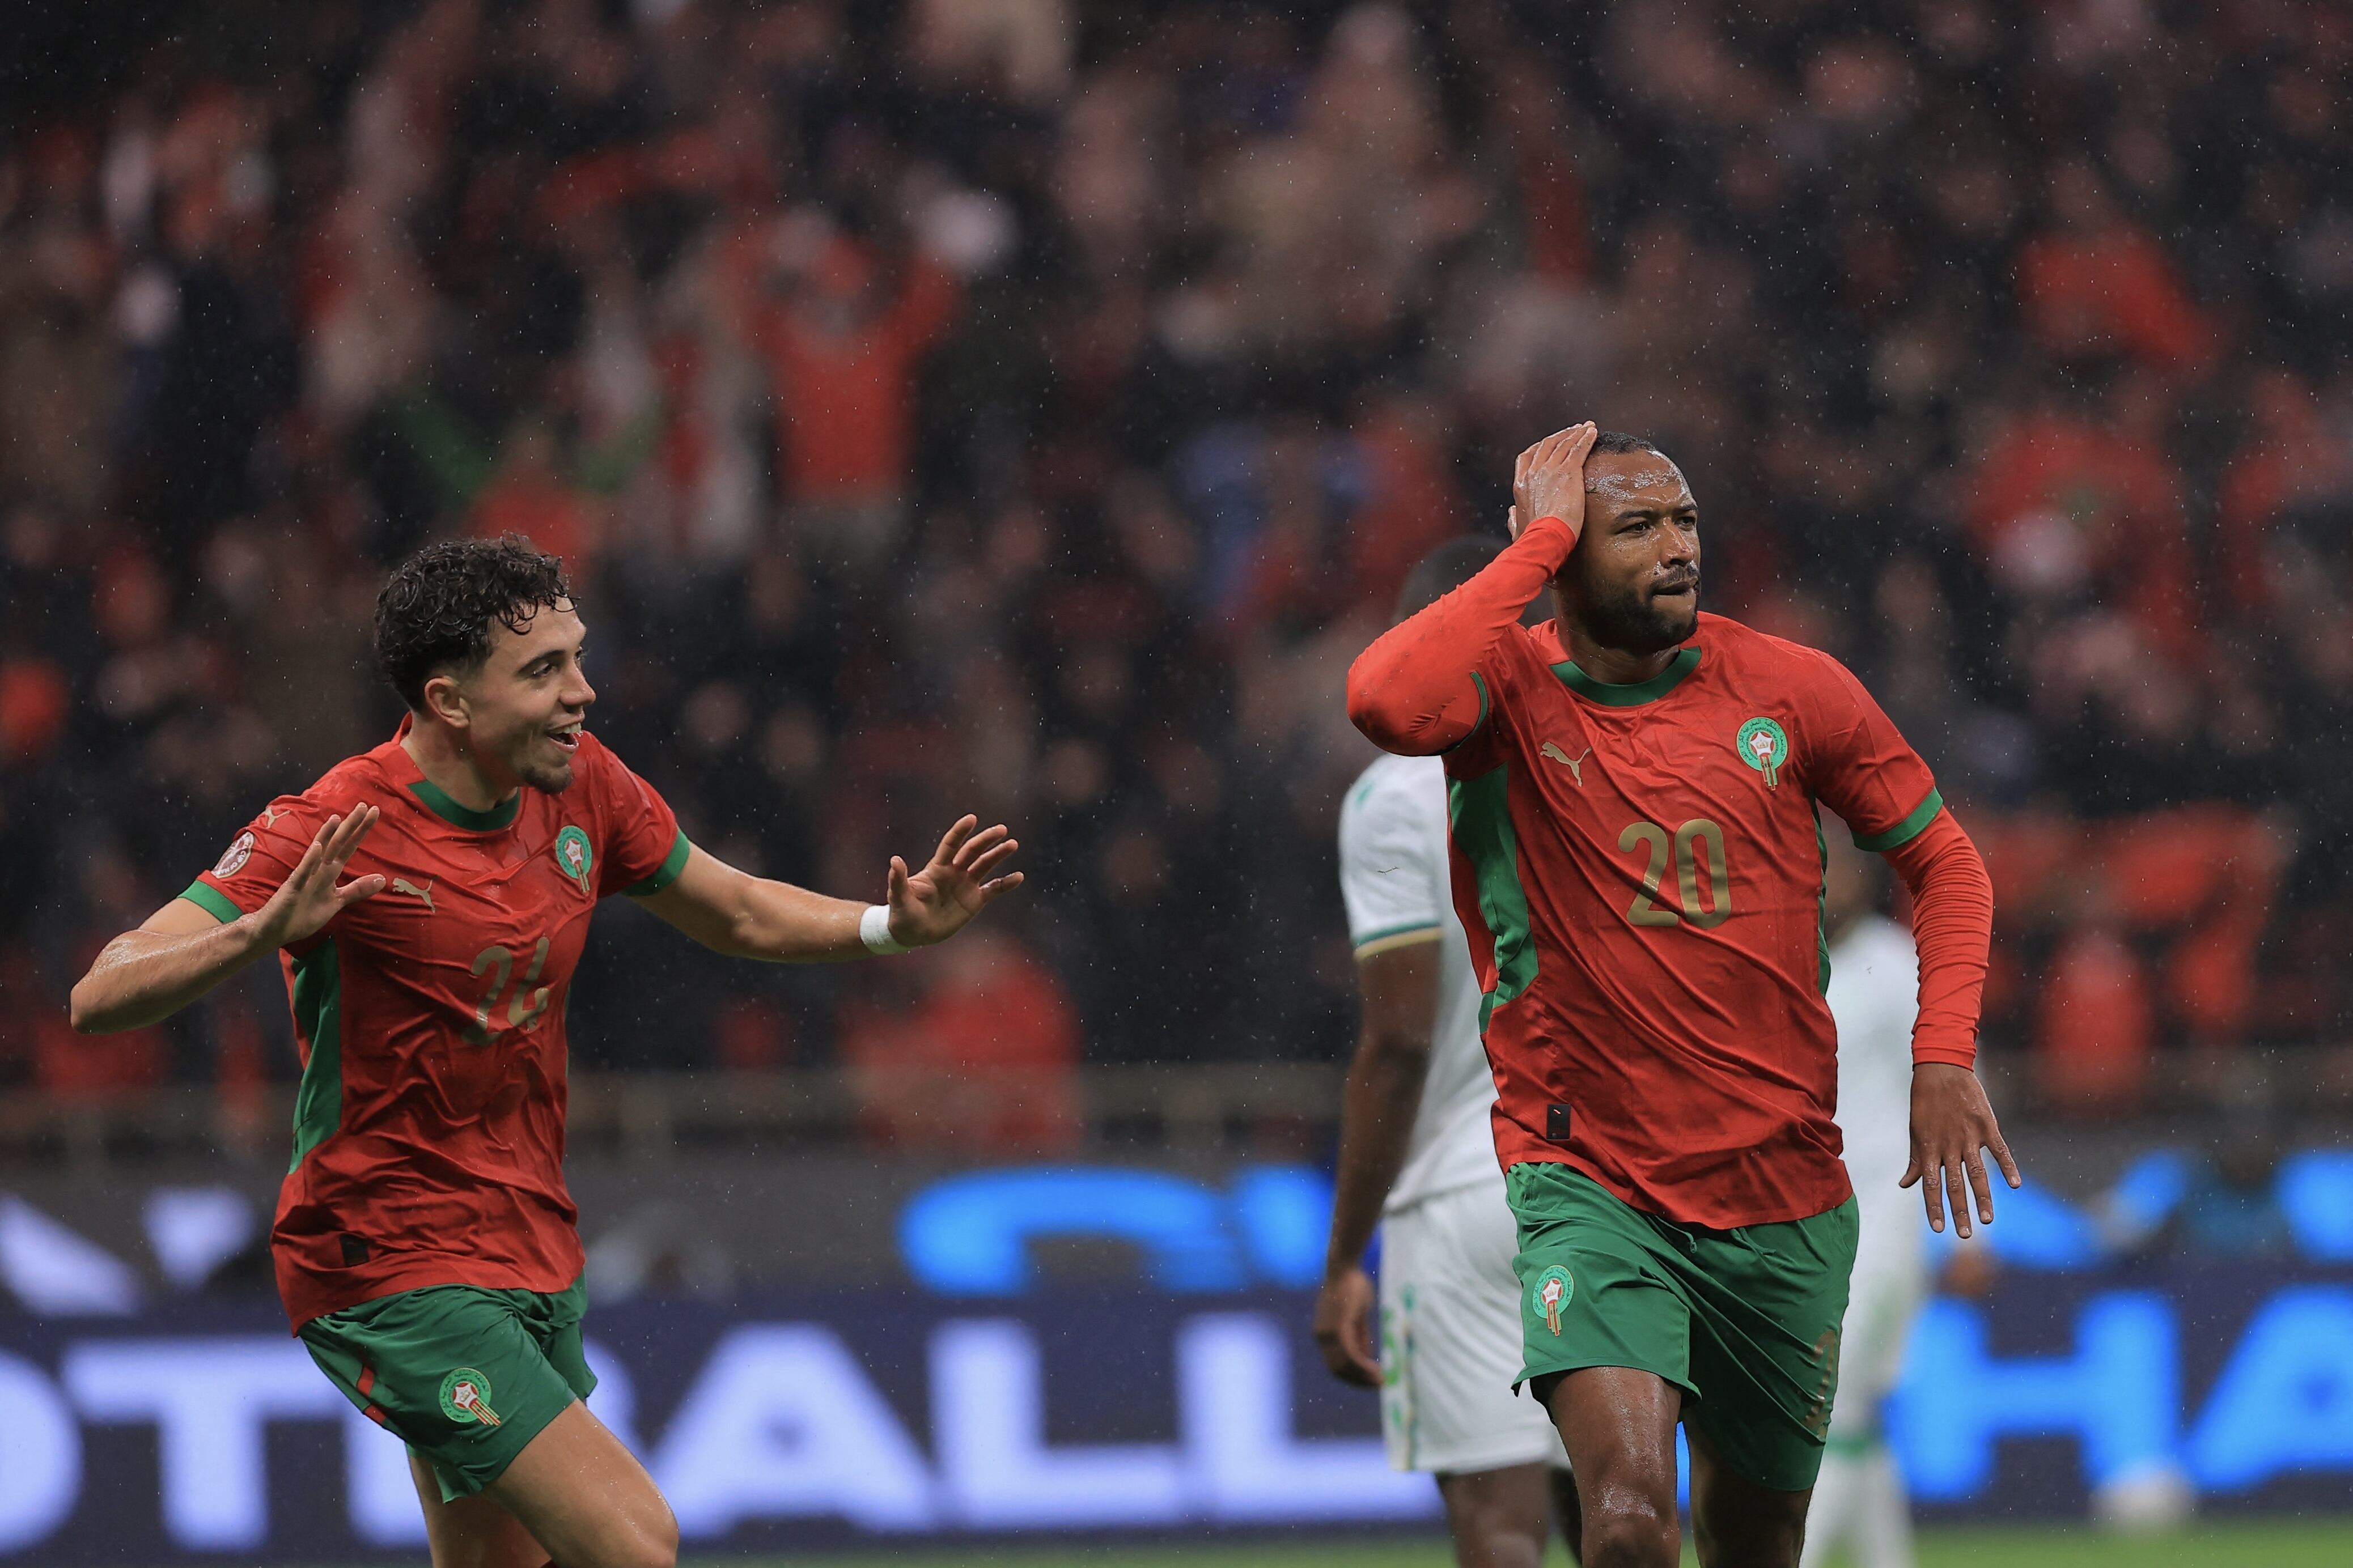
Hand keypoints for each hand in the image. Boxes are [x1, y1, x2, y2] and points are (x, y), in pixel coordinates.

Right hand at [250, 808, 384, 949]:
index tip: (374, 812)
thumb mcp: (336, 901)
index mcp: (329, 872)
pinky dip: (310, 860)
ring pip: (319, 853)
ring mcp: (305, 877)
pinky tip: (318, 847)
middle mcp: (318, 869)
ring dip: (328, 835)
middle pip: (337, 844)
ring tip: (338, 818)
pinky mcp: (293, 889)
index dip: (360, 831)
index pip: (348, 847)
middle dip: (350, 826)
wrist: (275, 930)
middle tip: (365, 805)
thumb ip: (356, 889)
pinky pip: (302, 873)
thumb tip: (382, 878)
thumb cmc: (303, 914)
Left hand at [886, 815, 1023, 945]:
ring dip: (999, 855)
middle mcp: (954, 872)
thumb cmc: (902, 913)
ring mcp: (965, 885)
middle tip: (1002, 830)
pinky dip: (1006, 883)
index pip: (951, 845)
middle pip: (973, 851)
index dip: (960, 831)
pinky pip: (993, 889)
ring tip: (1012, 844)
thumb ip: (899, 879)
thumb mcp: (899, 897)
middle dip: (986, 839)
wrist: (913, 933)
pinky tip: (1019, 877)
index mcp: (937, 868)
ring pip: (985, 865)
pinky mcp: (974, 901)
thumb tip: (895, 860)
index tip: (972, 819)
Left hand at [1312, 1264, 1381, 1387]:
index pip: (1335, 1365)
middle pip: (1338, 1370)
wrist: (1345, 1267)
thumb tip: (1366, 1356)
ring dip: (1363, 1377)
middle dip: (1359, 1381)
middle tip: (1379, 1385)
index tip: (1371, 1380)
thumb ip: (1359, 1336)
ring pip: (1344, 1366)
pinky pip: (1350, 1354)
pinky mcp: (1337, 1328)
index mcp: (1324, 1335)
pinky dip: (1363, 1366)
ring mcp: (1328, 1334)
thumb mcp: (1357, 1317)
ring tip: (1381, 1380)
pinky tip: (1377, 1370)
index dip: (1353, 1376)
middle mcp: (1322, 1337)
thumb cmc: (1352, 1286)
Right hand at [1511, 421, 1598, 542]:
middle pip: (1547, 445)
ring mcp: (1550, 470)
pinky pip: (1578, 449)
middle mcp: (1534, 473)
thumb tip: (1511, 512)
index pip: (1527, 456)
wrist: (1544, 538)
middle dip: (1561, 435)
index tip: (1550, 442)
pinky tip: (1593, 432)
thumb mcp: (1517, 528)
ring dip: (1576, 433)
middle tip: (1573, 429)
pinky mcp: (1568, 472)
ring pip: (1564, 444)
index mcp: (1521, 484)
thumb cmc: (1532, 538)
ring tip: (1587, 427)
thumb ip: (1513, 518)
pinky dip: (1586, 438)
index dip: (1539, 446)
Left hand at [1902, 1062, 2020, 1237]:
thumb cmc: (1925, 1101)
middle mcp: (1949, 1145)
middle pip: (1955, 1184)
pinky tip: (2015, 1185)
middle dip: (1959, 1211)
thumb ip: (1915, 1160)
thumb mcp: (1915, 1130)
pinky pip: (2000, 1150)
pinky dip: (2008, 1167)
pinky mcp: (1987, 1125)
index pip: (1931, 1185)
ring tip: (1988, 1220)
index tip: (1938, 1229)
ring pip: (1978, 1173)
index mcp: (1929, 1147)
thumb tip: (1905, 1184)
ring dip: (1983, 1198)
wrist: (1941, 1068)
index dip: (1934, 1207)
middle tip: (1965, 1235)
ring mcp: (1969, 1135)